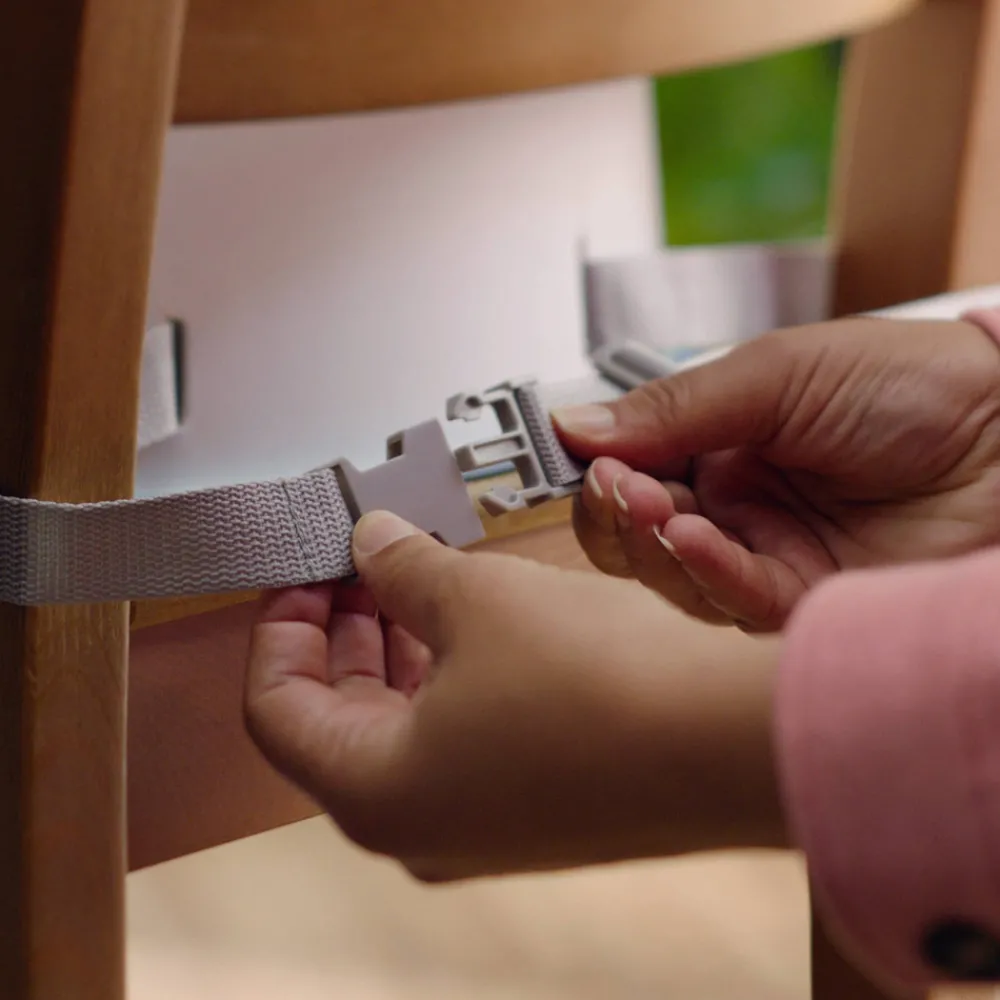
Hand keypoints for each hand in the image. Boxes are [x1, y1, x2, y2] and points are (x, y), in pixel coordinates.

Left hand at [245, 511, 782, 881]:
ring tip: (419, 579)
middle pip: (338, 718)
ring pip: (404, 728)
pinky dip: (453, 676)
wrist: (734, 740)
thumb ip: (403, 567)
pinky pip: (463, 738)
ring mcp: (482, 823)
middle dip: (345, 630)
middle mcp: (422, 826)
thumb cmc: (607, 690)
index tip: (303, 571)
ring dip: (402, 649)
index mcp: (377, 792)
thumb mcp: (477, 596)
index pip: (276, 706)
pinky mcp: (536, 806)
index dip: (279, 625)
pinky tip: (480, 620)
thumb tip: (374, 544)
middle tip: (360, 565)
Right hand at [555, 318, 999, 630]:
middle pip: (638, 533)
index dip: (596, 466)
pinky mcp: (804, 606)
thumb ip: (676, 405)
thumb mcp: (780, 372)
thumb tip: (573, 423)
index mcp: (724, 443)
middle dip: (612, 513)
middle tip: (609, 484)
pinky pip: (733, 602)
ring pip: (673, 576)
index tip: (570, 454)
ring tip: (645, 503)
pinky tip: (694, 538)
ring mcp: (768, 558)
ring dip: (649, 543)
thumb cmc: (919, 386)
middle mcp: (738, 506)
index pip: (632, 468)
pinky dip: (704, 571)